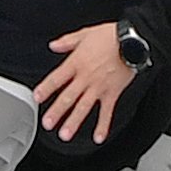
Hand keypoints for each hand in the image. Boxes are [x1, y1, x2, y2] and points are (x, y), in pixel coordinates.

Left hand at [34, 24, 139, 141]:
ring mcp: (99, 87)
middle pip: (68, 97)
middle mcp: (86, 77)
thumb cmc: (111, 36)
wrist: (133, 41)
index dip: (46, 88)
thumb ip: (67, 41)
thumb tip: (53, 45)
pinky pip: (107, 112)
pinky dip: (103, 125)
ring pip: (84, 107)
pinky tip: (98, 137)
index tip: (37, 98)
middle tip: (47, 123)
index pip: (57, 78)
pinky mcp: (113, 93)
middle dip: (56, 111)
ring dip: (74, 122)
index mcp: (77, 62)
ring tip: (65, 134)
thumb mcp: (84, 34)